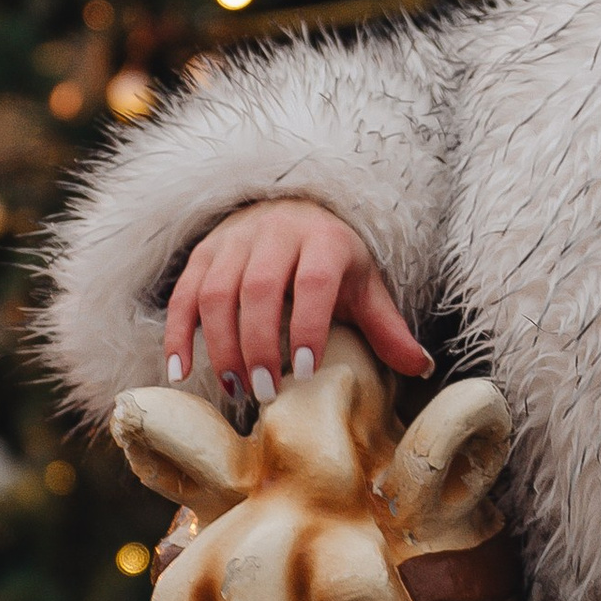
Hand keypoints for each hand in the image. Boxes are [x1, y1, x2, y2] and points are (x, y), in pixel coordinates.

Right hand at [165, 198, 432, 403]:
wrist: (294, 208)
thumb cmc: (334, 259)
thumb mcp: (365, 286)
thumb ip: (387, 327)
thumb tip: (421, 368)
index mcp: (323, 239)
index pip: (312, 282)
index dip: (307, 326)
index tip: (305, 371)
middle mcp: (275, 232)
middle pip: (258, 288)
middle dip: (259, 344)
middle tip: (264, 392)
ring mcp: (234, 240)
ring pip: (217, 292)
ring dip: (221, 345)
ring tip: (235, 388)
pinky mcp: (204, 252)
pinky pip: (184, 294)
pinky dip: (178, 334)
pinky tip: (180, 371)